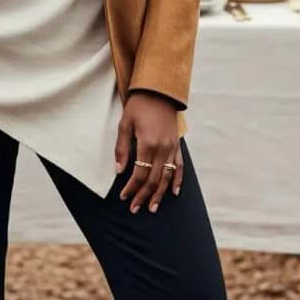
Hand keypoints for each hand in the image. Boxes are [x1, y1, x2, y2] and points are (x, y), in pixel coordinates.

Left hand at [115, 92, 183, 212]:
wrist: (159, 91)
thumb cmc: (138, 106)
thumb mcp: (125, 125)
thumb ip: (122, 149)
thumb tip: (119, 171)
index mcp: (148, 144)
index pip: (140, 174)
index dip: (132, 187)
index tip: (124, 196)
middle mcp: (163, 148)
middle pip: (154, 179)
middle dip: (143, 195)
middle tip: (135, 209)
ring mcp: (172, 147)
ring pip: (167, 177)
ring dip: (160, 194)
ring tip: (152, 207)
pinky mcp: (177, 145)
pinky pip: (179, 166)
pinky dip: (177, 180)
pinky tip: (174, 192)